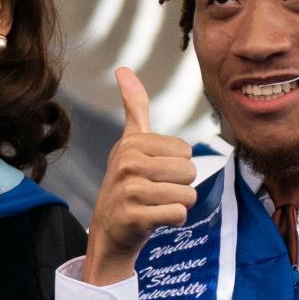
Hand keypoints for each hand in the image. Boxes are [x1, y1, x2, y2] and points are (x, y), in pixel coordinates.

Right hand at [83, 67, 197, 285]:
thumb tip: (123, 69)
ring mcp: (129, 191)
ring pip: (187, 195)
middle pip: (189, 172)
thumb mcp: (130, 144)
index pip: (186, 151)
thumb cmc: (127, 183)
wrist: (109, 230)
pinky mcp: (134, 217)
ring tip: (155, 206)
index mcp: (132, 143)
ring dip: (177, 205)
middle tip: (156, 193)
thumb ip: (133, 107)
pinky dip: (172, 221)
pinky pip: (178, 214)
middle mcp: (128, 164)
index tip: (155, 173)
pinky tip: (154, 220)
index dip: (177, 165)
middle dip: (180, 186)